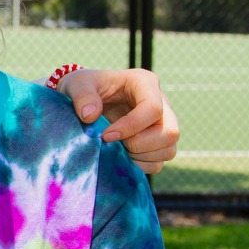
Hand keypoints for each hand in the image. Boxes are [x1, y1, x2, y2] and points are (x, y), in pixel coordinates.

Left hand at [58, 68, 179, 173]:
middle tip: (113, 143)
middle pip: (170, 132)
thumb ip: (82, 96)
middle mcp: (161, 103)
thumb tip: (90, 116)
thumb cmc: (84, 87)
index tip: (106, 135)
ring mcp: (162, 124)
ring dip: (141, 157)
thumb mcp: (77, 84)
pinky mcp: (157, 143)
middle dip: (140, 144)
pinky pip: (159, 162)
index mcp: (145, 83)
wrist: (84, 98)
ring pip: (169, 150)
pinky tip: (121, 157)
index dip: (132, 126)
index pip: (153, 108)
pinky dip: (141, 165)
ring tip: (116, 149)